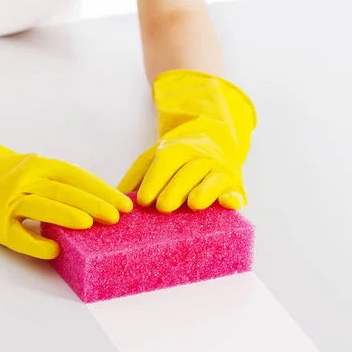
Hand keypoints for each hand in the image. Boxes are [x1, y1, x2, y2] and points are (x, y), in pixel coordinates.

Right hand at [0, 149, 132, 258]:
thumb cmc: (6, 173)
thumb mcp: (34, 168)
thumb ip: (60, 182)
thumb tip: (99, 203)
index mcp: (40, 166)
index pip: (77, 177)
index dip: (101, 190)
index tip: (124, 204)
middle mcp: (26, 179)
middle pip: (64, 191)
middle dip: (93, 204)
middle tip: (116, 218)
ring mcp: (8, 201)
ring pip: (41, 206)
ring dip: (66, 215)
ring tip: (90, 225)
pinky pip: (17, 234)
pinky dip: (36, 243)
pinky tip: (55, 249)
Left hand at [118, 70, 256, 212]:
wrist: (213, 144)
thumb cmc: (175, 161)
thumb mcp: (153, 160)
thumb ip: (135, 178)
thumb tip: (115, 200)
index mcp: (177, 149)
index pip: (166, 162)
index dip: (154, 181)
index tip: (143, 201)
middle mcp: (200, 157)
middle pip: (188, 172)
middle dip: (176, 189)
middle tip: (163, 207)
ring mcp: (219, 170)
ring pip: (212, 180)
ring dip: (204, 191)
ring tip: (193, 205)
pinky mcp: (234, 186)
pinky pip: (236, 191)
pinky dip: (234, 197)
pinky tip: (229, 203)